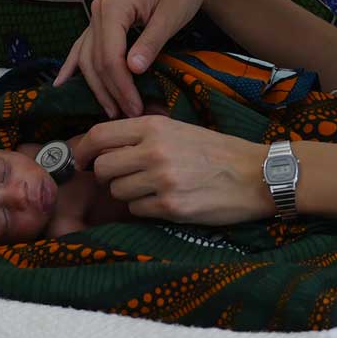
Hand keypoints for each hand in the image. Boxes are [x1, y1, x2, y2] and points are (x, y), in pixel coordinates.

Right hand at [55, 0, 221, 117]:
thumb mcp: (171, 16)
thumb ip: (151, 43)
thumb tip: (132, 70)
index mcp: (114, 7)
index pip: (109, 57)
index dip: (121, 86)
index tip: (136, 109)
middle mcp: (98, 10)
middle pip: (96, 60)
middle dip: (110, 91)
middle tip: (129, 115)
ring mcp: (97, 14)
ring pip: (88, 57)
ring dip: (97, 85)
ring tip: (111, 110)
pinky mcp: (103, 19)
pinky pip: (84, 45)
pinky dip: (74, 64)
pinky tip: (61, 82)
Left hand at [72, 115, 272, 225]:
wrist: (255, 175)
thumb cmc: (217, 151)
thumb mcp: (180, 129)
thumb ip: (145, 134)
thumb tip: (105, 145)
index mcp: (155, 126)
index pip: (100, 135)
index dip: (83, 150)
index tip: (81, 160)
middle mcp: (154, 151)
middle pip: (102, 168)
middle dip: (106, 177)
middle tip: (122, 177)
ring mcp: (161, 181)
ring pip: (117, 192)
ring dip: (128, 193)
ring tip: (152, 188)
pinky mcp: (170, 207)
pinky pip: (137, 211)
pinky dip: (145, 208)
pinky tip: (165, 200)